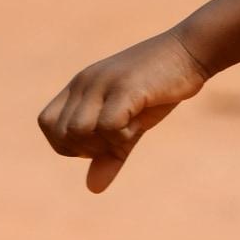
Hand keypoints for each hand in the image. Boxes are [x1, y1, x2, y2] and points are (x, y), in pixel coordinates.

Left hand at [38, 29, 209, 192]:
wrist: (191, 50)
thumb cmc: (160, 87)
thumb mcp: (130, 124)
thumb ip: (110, 153)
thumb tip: (92, 188)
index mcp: (81, 85)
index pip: (47, 123)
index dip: (67, 143)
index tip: (98, 141)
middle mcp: (86, 82)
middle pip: (61, 133)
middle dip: (86, 148)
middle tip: (117, 138)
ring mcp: (103, 83)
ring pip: (78, 131)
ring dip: (104, 142)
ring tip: (129, 129)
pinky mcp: (125, 87)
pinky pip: (107, 126)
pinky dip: (121, 136)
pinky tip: (139, 123)